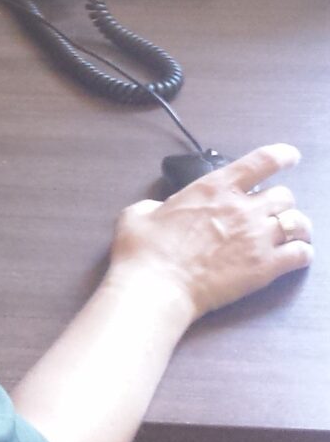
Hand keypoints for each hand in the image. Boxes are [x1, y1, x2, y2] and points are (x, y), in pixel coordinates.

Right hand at [104, 144, 313, 321]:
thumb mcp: (139, 212)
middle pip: (285, 195)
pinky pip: (302, 254)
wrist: (157, 285)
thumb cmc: (145, 250)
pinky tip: (293, 256)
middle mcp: (242, 208)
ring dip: (295, 226)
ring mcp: (258, 237)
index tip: (289, 156)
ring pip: (299, 222)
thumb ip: (158, 204)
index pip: (261, 162)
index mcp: (214, 188)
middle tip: (268, 212)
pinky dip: (302, 253)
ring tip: (288, 234)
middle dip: (279, 202)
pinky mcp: (266, 267)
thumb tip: (161, 209)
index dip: (281, 156)